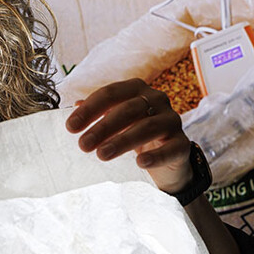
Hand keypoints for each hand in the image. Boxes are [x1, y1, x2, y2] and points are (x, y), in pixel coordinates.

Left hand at [65, 78, 193, 194]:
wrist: (168, 157)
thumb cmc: (136, 133)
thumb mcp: (116, 121)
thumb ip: (99, 112)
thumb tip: (75, 105)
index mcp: (137, 90)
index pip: (111, 93)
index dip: (90, 109)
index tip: (71, 127)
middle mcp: (157, 100)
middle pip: (129, 109)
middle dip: (103, 127)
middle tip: (83, 145)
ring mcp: (172, 121)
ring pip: (148, 126)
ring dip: (123, 140)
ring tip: (102, 154)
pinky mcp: (182, 144)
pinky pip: (171, 148)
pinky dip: (156, 155)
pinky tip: (140, 162)